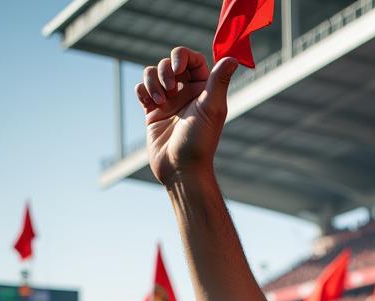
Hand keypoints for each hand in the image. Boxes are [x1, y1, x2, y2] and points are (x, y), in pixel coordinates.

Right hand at [137, 47, 238, 186]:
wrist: (181, 169)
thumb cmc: (200, 141)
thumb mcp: (212, 108)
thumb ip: (219, 81)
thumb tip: (233, 58)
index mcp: (203, 90)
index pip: (192, 59)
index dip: (182, 56)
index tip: (179, 67)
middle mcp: (186, 93)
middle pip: (169, 62)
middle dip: (165, 70)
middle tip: (171, 90)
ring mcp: (168, 101)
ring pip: (153, 73)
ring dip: (152, 81)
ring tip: (160, 102)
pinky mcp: (153, 111)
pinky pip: (142, 88)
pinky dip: (143, 91)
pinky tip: (150, 104)